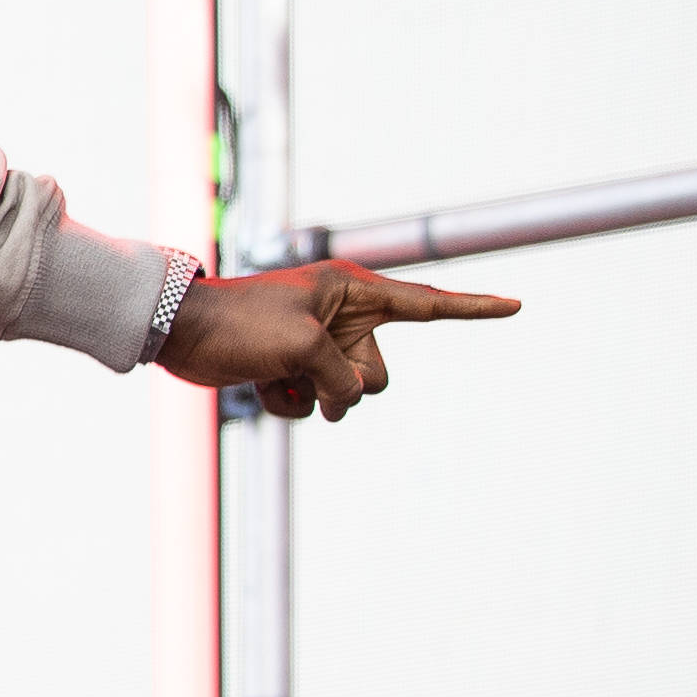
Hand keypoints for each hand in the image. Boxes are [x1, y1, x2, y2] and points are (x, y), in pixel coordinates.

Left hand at [158, 259, 518, 418]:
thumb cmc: (240, 324)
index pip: (427, 305)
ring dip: (317, 400)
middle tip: (307, 369)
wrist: (179, 332)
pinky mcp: (293, 370)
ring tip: (281, 381)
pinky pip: (314, 404)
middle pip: (378, 372)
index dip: (474, 309)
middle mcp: (341, 318)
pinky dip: (291, 405)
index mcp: (352, 291)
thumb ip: (341, 377)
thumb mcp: (303, 347)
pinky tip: (261, 387)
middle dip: (347, 383)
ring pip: (348, 395)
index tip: (517, 307)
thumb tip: (341, 403)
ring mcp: (317, 346)